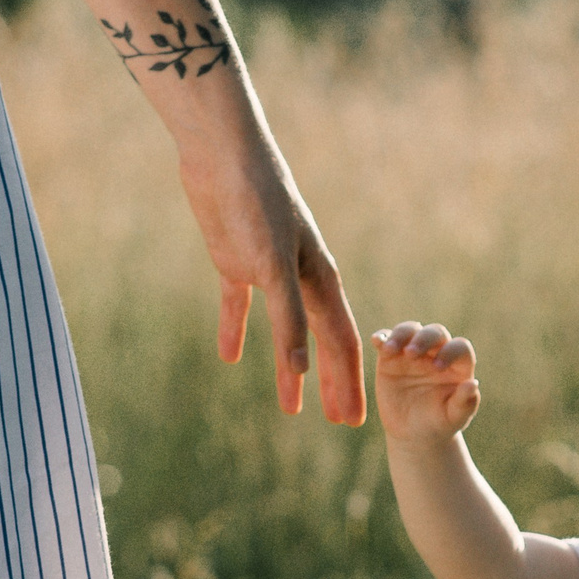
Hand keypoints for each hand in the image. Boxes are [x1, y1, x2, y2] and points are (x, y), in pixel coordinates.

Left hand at [177, 136, 364, 424]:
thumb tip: (303, 371)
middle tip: (339, 423)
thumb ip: (288, 319)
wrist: (223, 154)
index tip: (355, 422)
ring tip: (290, 406)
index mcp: (321, 280)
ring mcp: (269, 270)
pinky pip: (240, 306)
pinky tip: (229, 356)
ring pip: (286, 331)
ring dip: (289, 368)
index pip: (343, 343)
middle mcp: (301, 279)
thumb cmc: (256, 202)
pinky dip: (237, 330)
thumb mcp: (272, 267)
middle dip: (332, 384)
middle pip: (321, 343)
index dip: (350, 384)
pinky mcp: (236, 260)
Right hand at [372, 321, 479, 445]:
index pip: (459, 347)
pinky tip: (376, 341)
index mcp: (458, 365)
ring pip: (410, 330)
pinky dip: (382, 337)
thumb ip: (465, 402)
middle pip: (435, 333)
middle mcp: (437, 352)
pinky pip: (386, 339)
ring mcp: (413, 352)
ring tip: (390, 349)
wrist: (413, 432)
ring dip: (401, 334)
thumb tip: (472, 384)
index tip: (437, 368)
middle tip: (412, 354)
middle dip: (424, 339)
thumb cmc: (439, 423)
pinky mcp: (390, 357)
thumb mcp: (454, 417)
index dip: (450, 352)